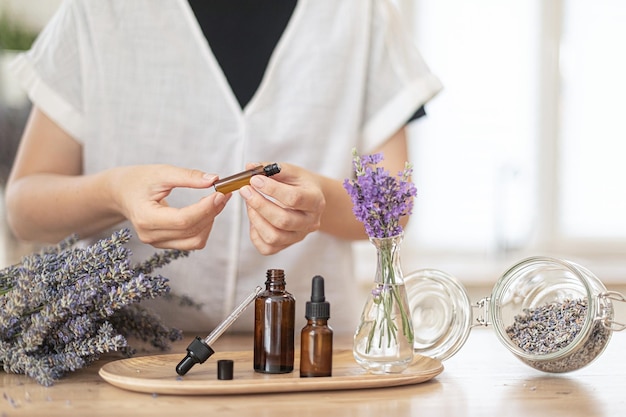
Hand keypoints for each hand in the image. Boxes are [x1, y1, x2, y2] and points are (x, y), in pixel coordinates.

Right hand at [109, 164, 230, 249]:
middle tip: (223, 193)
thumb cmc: (138, 180)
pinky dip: (204, 227)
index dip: (206, 208)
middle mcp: (151, 235)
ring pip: (196, 240)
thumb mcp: (161, 172)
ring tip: (216, 201)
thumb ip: (188, 176)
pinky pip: (192, 241)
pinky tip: (206, 210)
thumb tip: (213, 179)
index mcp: (145, 217)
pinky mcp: (166, 243)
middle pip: (192, 231)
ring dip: (210, 221)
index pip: (183, 220)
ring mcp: (158, 242)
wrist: (121, 192)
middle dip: (212, 212)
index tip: (220, 193)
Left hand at [239, 162, 325, 254]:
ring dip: (255, 219)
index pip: (294, 198)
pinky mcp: (287, 245)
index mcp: (316, 201)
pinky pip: (267, 248)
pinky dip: (255, 234)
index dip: (272, 189)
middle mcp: (310, 222)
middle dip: (259, 205)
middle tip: (246, 191)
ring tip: (249, 203)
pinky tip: (254, 218)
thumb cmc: (300, 184)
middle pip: (283, 221)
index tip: (255, 180)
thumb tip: (250, 168)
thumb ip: (271, 169)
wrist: (310, 199)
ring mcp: (299, 236)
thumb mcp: (291, 171)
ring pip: (274, 237)